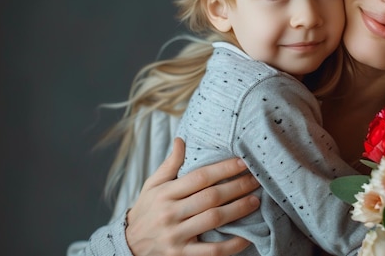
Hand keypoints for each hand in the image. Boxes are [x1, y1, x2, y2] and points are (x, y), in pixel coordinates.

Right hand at [126, 137, 259, 255]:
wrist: (128, 245)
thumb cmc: (146, 210)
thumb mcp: (152, 185)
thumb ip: (170, 164)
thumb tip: (181, 139)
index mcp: (165, 193)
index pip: (199, 177)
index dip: (223, 169)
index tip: (243, 163)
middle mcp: (170, 213)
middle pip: (210, 197)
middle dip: (237, 187)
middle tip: (256, 180)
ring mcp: (176, 236)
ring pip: (214, 220)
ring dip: (238, 210)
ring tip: (255, 201)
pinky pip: (212, 251)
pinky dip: (232, 244)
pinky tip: (247, 236)